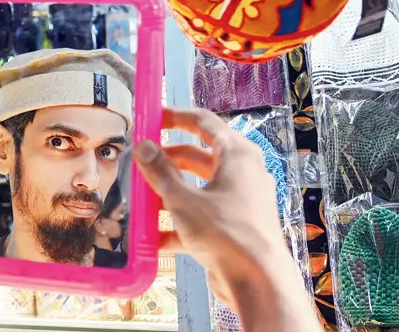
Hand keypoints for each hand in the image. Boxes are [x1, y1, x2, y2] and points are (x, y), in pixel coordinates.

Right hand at [134, 107, 283, 269]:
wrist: (258, 281)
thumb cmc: (225, 232)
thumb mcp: (183, 199)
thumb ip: (160, 172)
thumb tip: (144, 147)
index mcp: (237, 155)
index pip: (204, 122)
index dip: (176, 117)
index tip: (151, 118)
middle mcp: (243, 173)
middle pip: (199, 156)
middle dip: (168, 160)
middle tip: (140, 162)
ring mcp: (240, 202)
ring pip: (200, 188)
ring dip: (170, 193)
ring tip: (141, 198)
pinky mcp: (235, 228)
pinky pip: (203, 216)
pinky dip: (180, 223)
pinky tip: (154, 237)